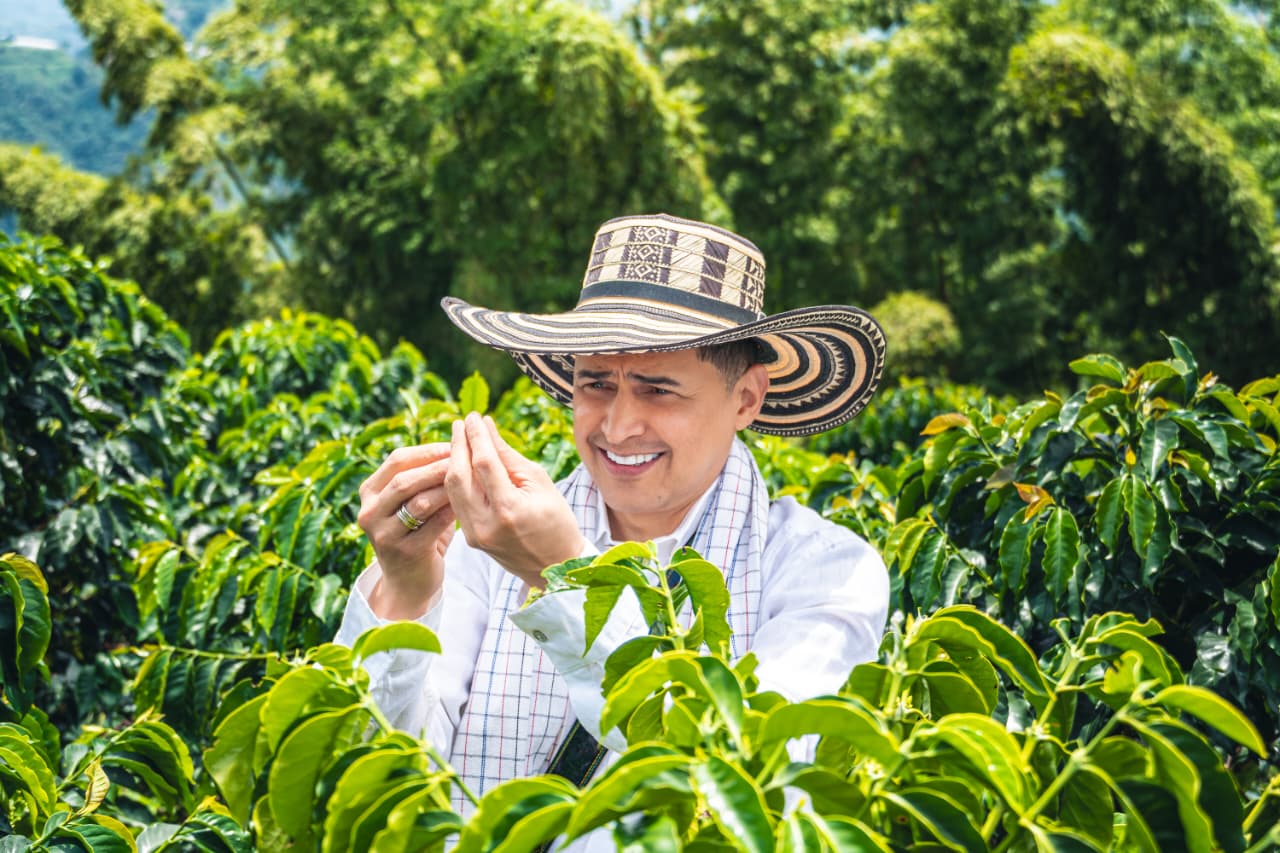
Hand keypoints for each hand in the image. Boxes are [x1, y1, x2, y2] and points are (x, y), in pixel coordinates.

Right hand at [357, 443, 455, 619]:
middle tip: (465, 458)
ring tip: (471, 480)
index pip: (397, 460)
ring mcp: (383, 534)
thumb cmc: (417, 531)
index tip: (455, 444)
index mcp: (370, 491)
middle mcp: (370, 511)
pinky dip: (451, 512)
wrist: (409, 581)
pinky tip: (469, 505)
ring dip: (447, 488)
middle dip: (437, 466)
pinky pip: (433, 525)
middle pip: (405, 480)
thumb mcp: (412, 501)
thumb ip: (424, 476)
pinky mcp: (404, 552)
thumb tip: (457, 444)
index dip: (427, 450)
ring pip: (418, 502)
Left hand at [445, 412, 585, 587]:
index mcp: (509, 509)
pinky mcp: (471, 540)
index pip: (484, 463)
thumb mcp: (540, 483)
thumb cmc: (557, 520)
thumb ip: (509, 456)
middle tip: (463, 423)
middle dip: (459, 445)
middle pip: (459, 476)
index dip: (476, 436)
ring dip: (453, 461)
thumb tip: (486, 428)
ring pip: (452, 490)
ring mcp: (475, 535)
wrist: (557, 567)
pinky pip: (457, 503)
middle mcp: (486, 524)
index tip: (474, 417)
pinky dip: (457, 481)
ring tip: (461, 439)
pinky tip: (462, 464)